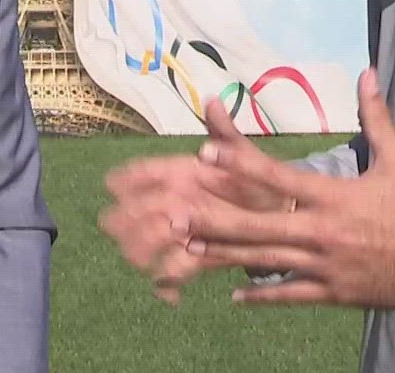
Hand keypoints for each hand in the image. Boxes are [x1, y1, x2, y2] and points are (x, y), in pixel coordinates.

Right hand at [97, 97, 287, 303]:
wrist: (281, 211)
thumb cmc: (256, 177)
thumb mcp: (244, 154)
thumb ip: (226, 133)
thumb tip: (214, 101)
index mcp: (180, 173)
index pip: (143, 171)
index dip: (125, 178)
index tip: (113, 184)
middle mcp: (174, 200)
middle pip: (134, 211)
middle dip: (125, 221)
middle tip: (125, 229)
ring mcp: (180, 228)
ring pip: (144, 242)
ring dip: (139, 253)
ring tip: (147, 263)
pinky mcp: (193, 253)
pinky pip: (170, 271)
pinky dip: (166, 284)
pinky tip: (171, 293)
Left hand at [183, 68, 394, 308]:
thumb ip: (376, 117)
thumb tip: (367, 73)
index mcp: (335, 197)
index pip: (278, 178)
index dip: (239, 167)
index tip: (206, 155)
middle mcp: (323, 232)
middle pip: (259, 227)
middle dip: (215, 222)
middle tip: (176, 216)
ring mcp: (326, 266)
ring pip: (267, 261)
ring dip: (226, 255)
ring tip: (189, 250)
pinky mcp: (333, 292)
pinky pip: (290, 295)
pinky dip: (262, 296)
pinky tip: (235, 296)